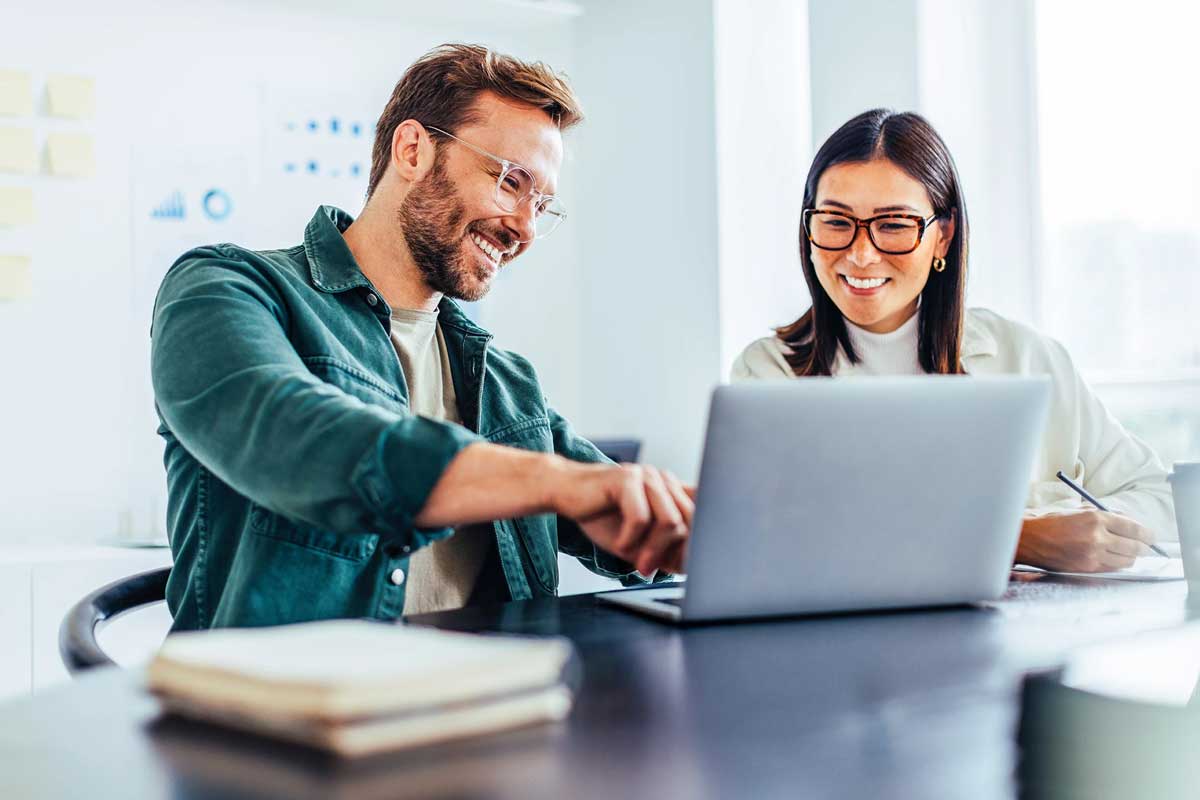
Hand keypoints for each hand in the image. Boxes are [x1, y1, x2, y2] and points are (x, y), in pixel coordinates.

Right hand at [549, 461, 693, 574]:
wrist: (564, 493)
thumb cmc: (601, 515)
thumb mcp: (638, 540)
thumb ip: (663, 550)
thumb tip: (689, 567)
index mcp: (670, 491)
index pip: (701, 515)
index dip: (697, 543)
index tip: (682, 566)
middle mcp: (664, 480)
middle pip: (690, 521)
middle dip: (675, 553)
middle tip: (652, 569)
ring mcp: (647, 476)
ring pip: (670, 521)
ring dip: (654, 549)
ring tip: (638, 562)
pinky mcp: (627, 478)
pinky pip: (641, 517)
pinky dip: (631, 539)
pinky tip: (619, 544)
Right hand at [1016, 509, 1157, 571]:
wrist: (1029, 540)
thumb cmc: (1051, 523)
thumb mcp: (1078, 511)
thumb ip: (1103, 515)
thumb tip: (1127, 523)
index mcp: (1095, 518)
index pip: (1133, 527)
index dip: (1146, 533)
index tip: (1151, 536)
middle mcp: (1096, 537)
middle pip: (1134, 546)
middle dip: (1143, 547)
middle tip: (1146, 546)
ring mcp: (1092, 555)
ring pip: (1126, 560)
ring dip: (1131, 557)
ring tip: (1129, 553)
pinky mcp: (1086, 568)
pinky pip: (1112, 568)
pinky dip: (1117, 564)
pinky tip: (1114, 558)